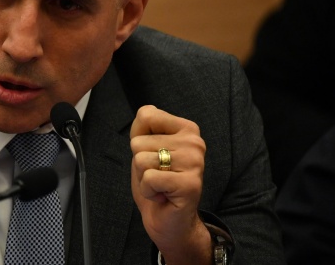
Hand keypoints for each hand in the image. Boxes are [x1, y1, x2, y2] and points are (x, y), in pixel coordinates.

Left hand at [130, 105, 210, 263]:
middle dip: (140, 164)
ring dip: (144, 178)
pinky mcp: (190, 183)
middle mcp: (195, 142)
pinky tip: (163, 196)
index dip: (139, 139)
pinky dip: (149, 191)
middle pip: (139, 141)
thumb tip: (145, 113)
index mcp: (187, 128)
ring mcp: (195, 162)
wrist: (168, 220)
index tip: (154, 155)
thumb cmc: (156, 183)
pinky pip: (149, 178)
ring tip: (161, 185)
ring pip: (141, 159)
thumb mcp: (145, 148)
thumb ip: (144, 127)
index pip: (146, 115)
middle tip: (158, 176)